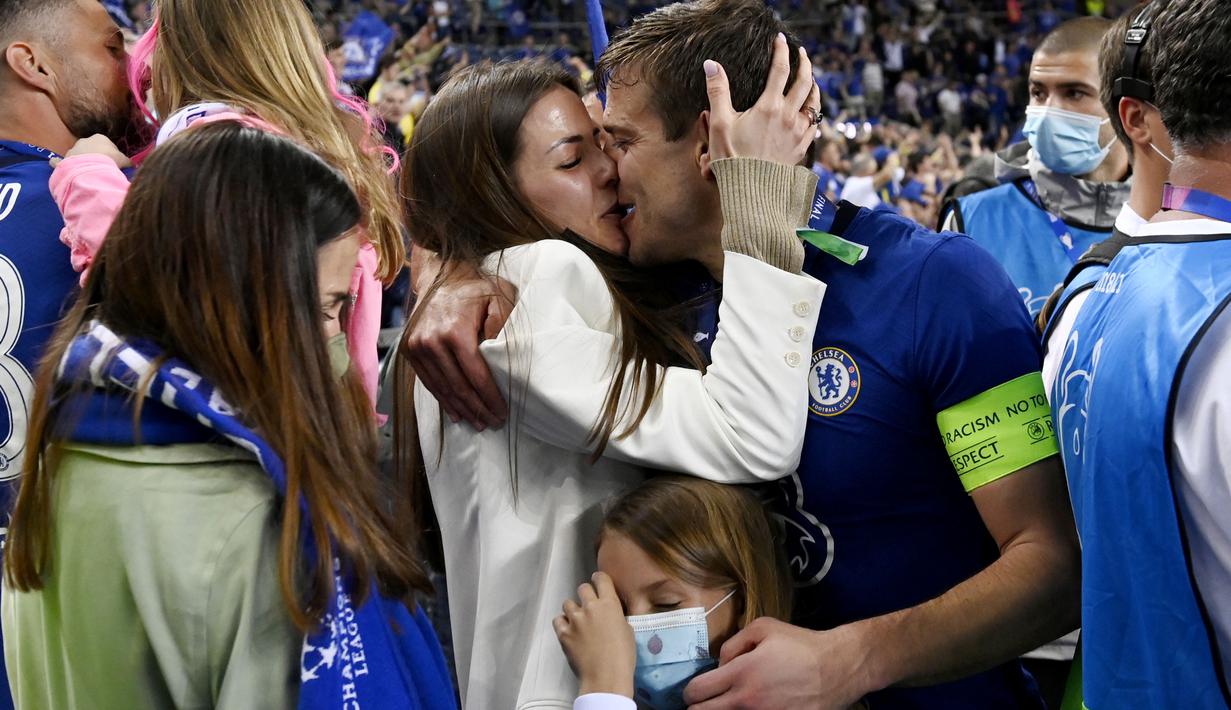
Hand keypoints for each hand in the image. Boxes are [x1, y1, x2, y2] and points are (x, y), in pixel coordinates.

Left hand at [51, 134, 130, 168]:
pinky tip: (53, 164)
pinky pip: (58, 161)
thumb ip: (127, 161)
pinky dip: (56, 163)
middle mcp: (84, 141)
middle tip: (102, 168)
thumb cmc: (110, 161)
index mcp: (99, 138)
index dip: (112, 155)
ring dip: (81, 161)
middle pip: (91, 149)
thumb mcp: (124, 160)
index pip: (107, 145)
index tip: (115, 164)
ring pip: (77, 155)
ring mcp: (72, 151)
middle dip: (95, 156)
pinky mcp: (63, 161)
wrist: (92, 170)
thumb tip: (132, 165)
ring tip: (87, 172)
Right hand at [403, 260, 513, 429]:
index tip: (502, 412)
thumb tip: (500, 353)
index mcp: (455, 331)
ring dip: (461, 408)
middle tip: (492, 422)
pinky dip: (442, 399)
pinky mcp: (410, 350)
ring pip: (442, 388)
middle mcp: (432, 341)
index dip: (490, 397)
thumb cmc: (475, 287)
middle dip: (478, 408)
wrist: (440, 274)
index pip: (476, 375)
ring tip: (477, 422)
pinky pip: (428, 381)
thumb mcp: (499, 297)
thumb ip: (502, 324)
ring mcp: (417, 347)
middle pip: (458, 386)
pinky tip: (456, 412)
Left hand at [553, 572, 634, 698]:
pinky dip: (563, 623)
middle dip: (586, 595)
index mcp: (609, 604)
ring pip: (568, 603)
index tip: (598, 584)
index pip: (601, 578)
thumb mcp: (627, 629)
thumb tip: (609, 613)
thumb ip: (616, 615)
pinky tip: (569, 630)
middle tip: (590, 607)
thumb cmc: (623, 656)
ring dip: (573, 609)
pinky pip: (558, 619)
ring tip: (578, 621)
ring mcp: (574, 619)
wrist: (606, 677)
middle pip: (583, 588)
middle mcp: (590, 607)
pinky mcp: (563, 633)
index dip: (599, 580)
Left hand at [683, 618, 875, 709]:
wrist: (838, 668)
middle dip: (698, 708)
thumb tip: (718, 665)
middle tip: (706, 701)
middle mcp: (747, 701)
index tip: (696, 690)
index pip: (696, 693)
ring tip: (730, 701)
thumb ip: (732, 645)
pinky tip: (752, 706)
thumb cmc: (800, 645)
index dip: (689, 693)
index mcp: (740, 674)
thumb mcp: (763, 628)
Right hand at [703, 33, 820, 166]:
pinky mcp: (801, 148)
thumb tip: (711, 65)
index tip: (781, 40)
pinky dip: (814, 112)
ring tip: (811, 79)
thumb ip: (718, 91)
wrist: (751, 191)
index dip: (781, 51)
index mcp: (769, 106)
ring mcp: (798, 133)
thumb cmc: (733, 158)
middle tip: (801, 53)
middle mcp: (788, 116)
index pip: (780, 69)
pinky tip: (811, 112)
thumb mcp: (719, 123)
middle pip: (804, 81)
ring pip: (814, 102)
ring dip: (813, 87)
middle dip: (804, 63)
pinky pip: (814, 125)